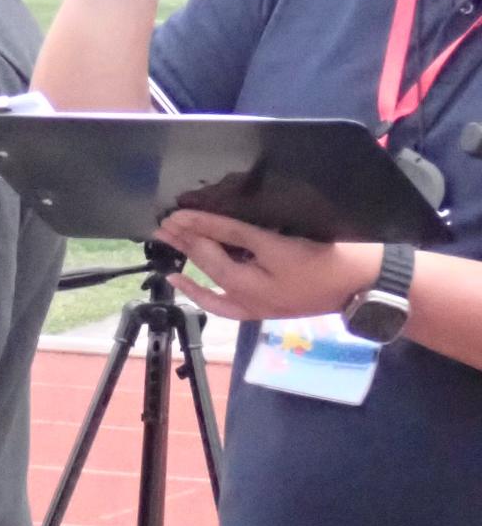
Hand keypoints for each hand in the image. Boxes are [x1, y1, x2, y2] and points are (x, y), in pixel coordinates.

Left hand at [155, 210, 380, 322]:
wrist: (361, 287)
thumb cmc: (329, 259)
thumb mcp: (284, 240)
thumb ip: (242, 233)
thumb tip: (209, 223)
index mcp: (258, 275)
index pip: (217, 245)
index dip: (196, 226)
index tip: (175, 214)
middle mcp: (251, 295)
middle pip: (210, 264)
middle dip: (185, 242)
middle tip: (163, 225)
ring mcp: (256, 306)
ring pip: (212, 282)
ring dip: (189, 261)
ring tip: (170, 242)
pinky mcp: (261, 311)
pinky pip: (222, 306)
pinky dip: (200, 294)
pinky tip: (179, 281)